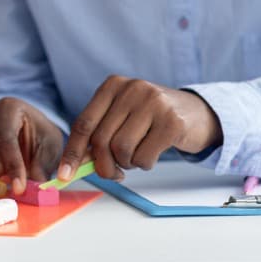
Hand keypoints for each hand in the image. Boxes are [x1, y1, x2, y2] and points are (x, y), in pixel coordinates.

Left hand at [57, 76, 221, 181]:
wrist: (195, 113)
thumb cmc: (151, 119)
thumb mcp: (122, 117)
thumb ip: (100, 134)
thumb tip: (75, 166)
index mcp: (112, 85)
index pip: (84, 124)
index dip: (72, 153)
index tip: (64, 175)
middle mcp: (131, 89)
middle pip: (101, 140)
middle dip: (104, 165)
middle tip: (114, 173)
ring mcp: (153, 103)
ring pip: (121, 150)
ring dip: (127, 164)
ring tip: (136, 157)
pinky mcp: (172, 121)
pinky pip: (144, 157)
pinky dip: (144, 164)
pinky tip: (152, 154)